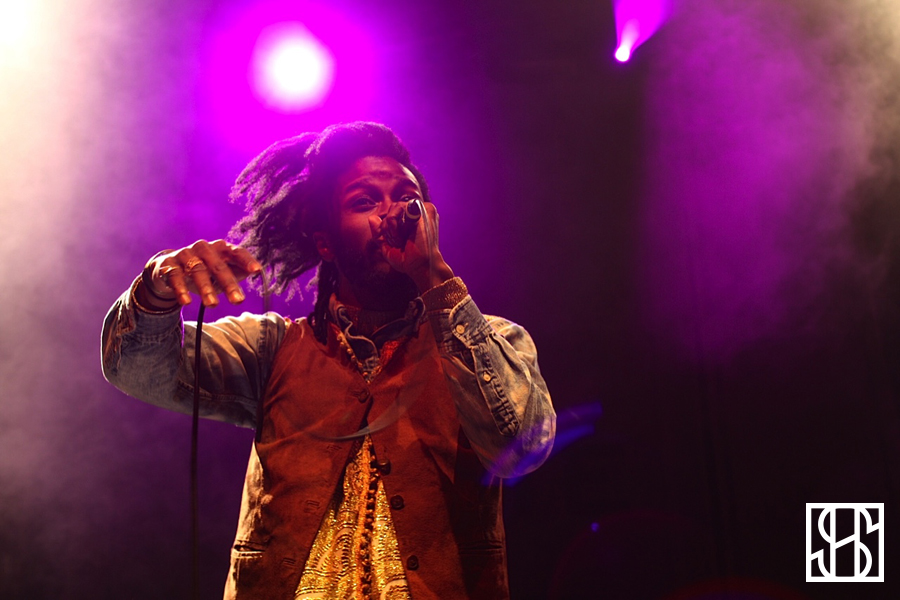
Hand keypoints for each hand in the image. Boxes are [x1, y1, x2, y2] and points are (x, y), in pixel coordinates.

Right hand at [140, 240, 262, 307]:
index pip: (236, 252)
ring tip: (213, 304)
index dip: (246, 260)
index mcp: (220, 249)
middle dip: (229, 283)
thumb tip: (256, 272)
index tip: (256, 270)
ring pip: (197, 270)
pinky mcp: (168, 264)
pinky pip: (175, 276)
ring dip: (206, 288)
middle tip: (238, 300)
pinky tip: (186, 302)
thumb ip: (237, 272)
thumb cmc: (202, 271)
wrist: (167, 269)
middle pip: (218, 265)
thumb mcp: (220, 273)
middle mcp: (204, 248)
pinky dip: (181, 289)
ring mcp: (185, 254)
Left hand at [378, 201, 453, 292]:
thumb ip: (379, 231)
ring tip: (397, 240)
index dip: (385, 225)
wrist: (420, 267)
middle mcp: (418, 214)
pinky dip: (393, 222)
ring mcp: (423, 211)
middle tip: (393, 242)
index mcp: (413, 220)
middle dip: (386, 226)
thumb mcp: (387, 246)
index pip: (393, 212)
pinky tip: (400, 236)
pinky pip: (401, 207)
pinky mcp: (424, 211)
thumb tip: (371, 217)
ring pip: (396, 206)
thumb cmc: (407, 260)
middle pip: (393, 208)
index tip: (386, 240)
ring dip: (390, 226)